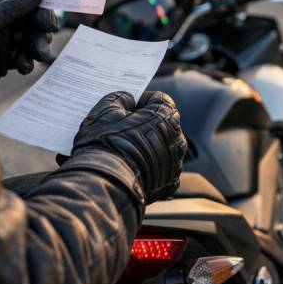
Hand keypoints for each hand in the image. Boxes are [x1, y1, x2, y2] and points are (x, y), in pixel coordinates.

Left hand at [0, 0, 57, 89]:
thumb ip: (14, 4)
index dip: (40, 6)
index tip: (48, 16)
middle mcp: (2, 19)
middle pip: (32, 19)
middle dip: (41, 28)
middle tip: (47, 35)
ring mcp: (4, 39)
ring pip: (31, 39)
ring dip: (38, 45)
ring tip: (38, 53)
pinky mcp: (5, 59)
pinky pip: (24, 57)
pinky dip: (27, 61)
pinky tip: (22, 66)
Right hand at [61, 91, 185, 203]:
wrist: (105, 185)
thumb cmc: (105, 144)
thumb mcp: (105, 110)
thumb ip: (120, 98)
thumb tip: (127, 101)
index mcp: (166, 116)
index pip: (157, 100)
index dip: (139, 101)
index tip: (126, 108)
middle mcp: (177, 138)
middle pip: (160, 125)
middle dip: (143, 125)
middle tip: (120, 130)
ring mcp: (175, 164)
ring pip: (160, 148)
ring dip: (146, 147)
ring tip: (122, 152)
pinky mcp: (168, 184)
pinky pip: (159, 170)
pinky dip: (147, 168)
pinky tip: (129, 168)